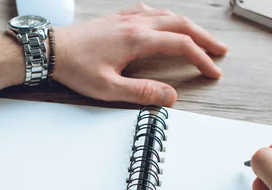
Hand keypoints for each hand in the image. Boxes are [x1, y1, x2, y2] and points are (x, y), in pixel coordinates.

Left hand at [53, 4, 227, 105]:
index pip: (181, 46)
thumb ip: (141, 93)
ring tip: (201, 38)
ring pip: (168, 15)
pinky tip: (166, 23)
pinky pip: (151, 11)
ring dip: (188, 27)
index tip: (213, 72)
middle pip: (181, 25)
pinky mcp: (118, 18)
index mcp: (137, 40)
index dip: (201, 59)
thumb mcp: (108, 89)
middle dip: (204, 38)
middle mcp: (136, 24)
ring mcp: (127, 18)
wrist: (50, 50)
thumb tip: (170, 97)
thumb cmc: (75, 69)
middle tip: (220, 51)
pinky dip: (167, 17)